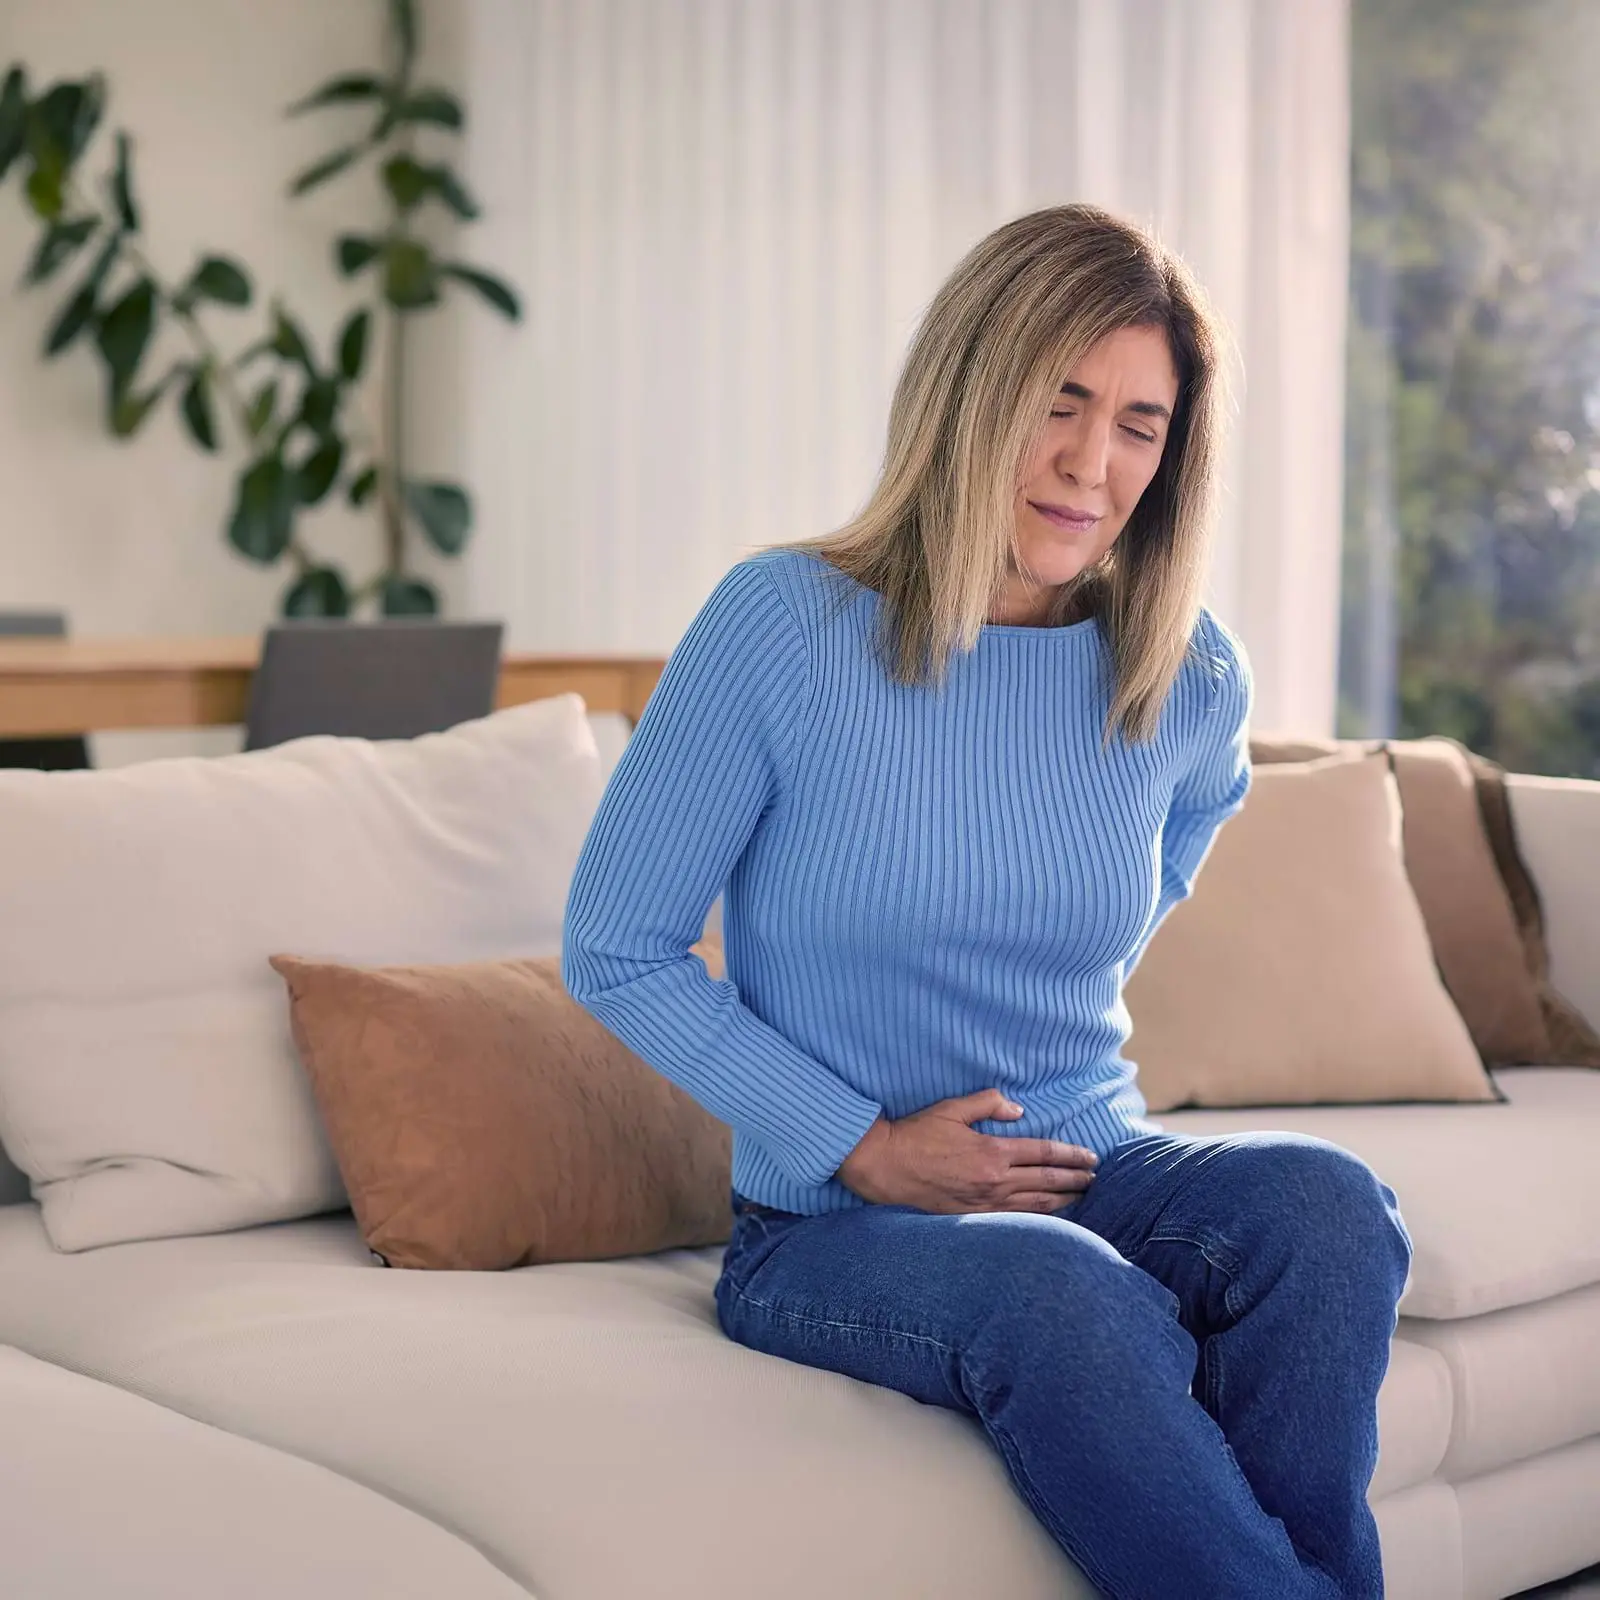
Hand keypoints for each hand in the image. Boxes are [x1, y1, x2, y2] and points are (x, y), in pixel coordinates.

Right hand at [836, 1089, 1098, 1213]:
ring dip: (1063, 1201)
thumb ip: (988, 1104)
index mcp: (991, 1151)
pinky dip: (1037, 1218)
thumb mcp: (951, 1108)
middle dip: (1075, 1179)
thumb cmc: (916, 1134)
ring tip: (1082, 1197)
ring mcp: (984, 1203)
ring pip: (1035, 1205)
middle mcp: (993, 1181)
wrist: (885, 1166)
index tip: (1091, 1157)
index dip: (1070, 1155)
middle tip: (1096, 1178)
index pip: (1042, 1153)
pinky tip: (1049, 1217)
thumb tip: (1018, 1109)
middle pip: (1046, 1181)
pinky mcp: (972, 1217)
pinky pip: (1014, 1219)